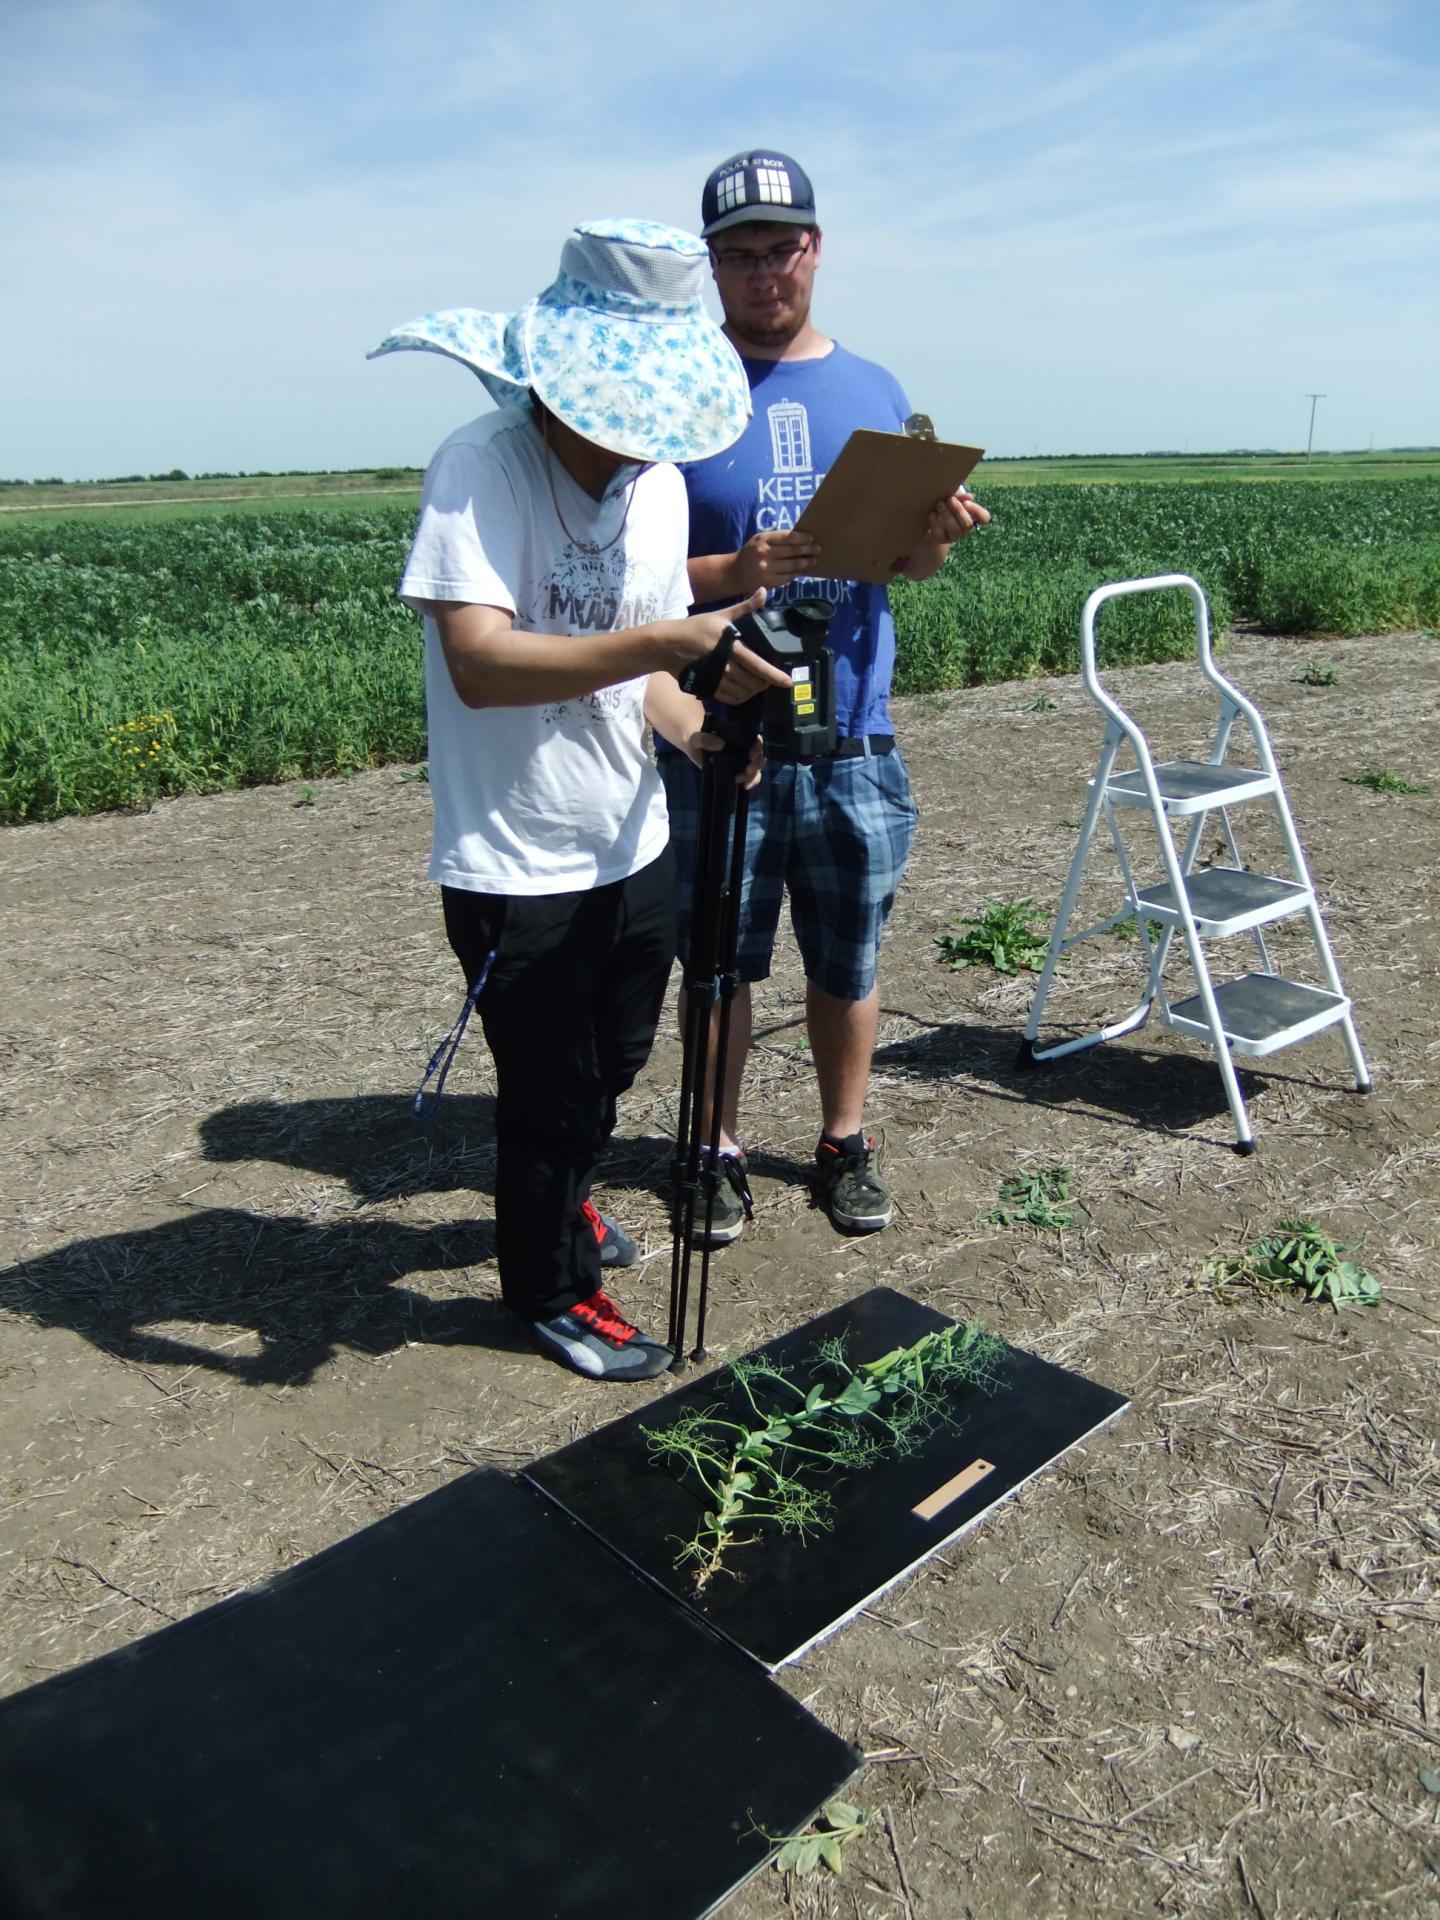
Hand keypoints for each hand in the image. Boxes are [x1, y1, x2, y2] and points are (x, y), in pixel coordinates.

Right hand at [667, 590, 792, 706]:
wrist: (667, 644)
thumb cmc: (696, 627)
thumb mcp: (721, 615)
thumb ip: (745, 608)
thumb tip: (764, 592)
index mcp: (731, 647)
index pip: (758, 665)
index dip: (774, 675)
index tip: (788, 682)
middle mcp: (724, 666)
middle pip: (753, 682)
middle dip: (765, 683)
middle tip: (771, 680)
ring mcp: (715, 679)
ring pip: (743, 693)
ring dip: (754, 691)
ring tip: (759, 685)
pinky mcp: (708, 688)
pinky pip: (730, 699)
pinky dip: (741, 698)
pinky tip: (744, 692)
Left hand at [690, 728, 766, 788]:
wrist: (692, 747)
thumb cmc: (695, 738)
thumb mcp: (697, 738)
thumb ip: (705, 739)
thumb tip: (721, 744)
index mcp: (738, 736)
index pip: (755, 740)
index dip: (757, 748)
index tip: (750, 755)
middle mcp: (743, 748)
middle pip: (759, 756)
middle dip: (756, 764)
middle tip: (746, 770)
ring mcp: (741, 760)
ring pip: (756, 768)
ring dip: (753, 775)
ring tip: (740, 779)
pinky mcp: (736, 771)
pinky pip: (750, 778)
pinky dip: (751, 782)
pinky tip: (744, 787)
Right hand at [734, 528, 821, 591]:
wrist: (734, 573)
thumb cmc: (750, 554)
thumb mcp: (759, 541)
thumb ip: (775, 539)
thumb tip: (799, 539)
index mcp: (762, 539)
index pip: (787, 537)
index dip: (801, 538)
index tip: (811, 538)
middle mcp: (764, 553)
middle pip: (792, 550)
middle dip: (807, 549)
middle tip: (818, 549)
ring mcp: (767, 568)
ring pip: (792, 564)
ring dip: (805, 562)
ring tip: (813, 560)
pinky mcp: (769, 581)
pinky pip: (788, 577)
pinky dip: (797, 573)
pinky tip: (802, 570)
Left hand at [927, 487, 989, 541]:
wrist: (929, 517)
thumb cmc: (945, 503)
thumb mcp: (952, 497)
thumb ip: (960, 495)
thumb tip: (969, 497)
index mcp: (972, 516)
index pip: (984, 517)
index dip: (978, 511)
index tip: (967, 502)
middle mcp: (965, 528)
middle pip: (967, 523)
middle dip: (959, 511)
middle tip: (950, 499)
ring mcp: (954, 535)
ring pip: (954, 529)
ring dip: (946, 515)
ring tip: (939, 503)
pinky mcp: (942, 539)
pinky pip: (940, 533)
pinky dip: (935, 522)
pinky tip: (932, 514)